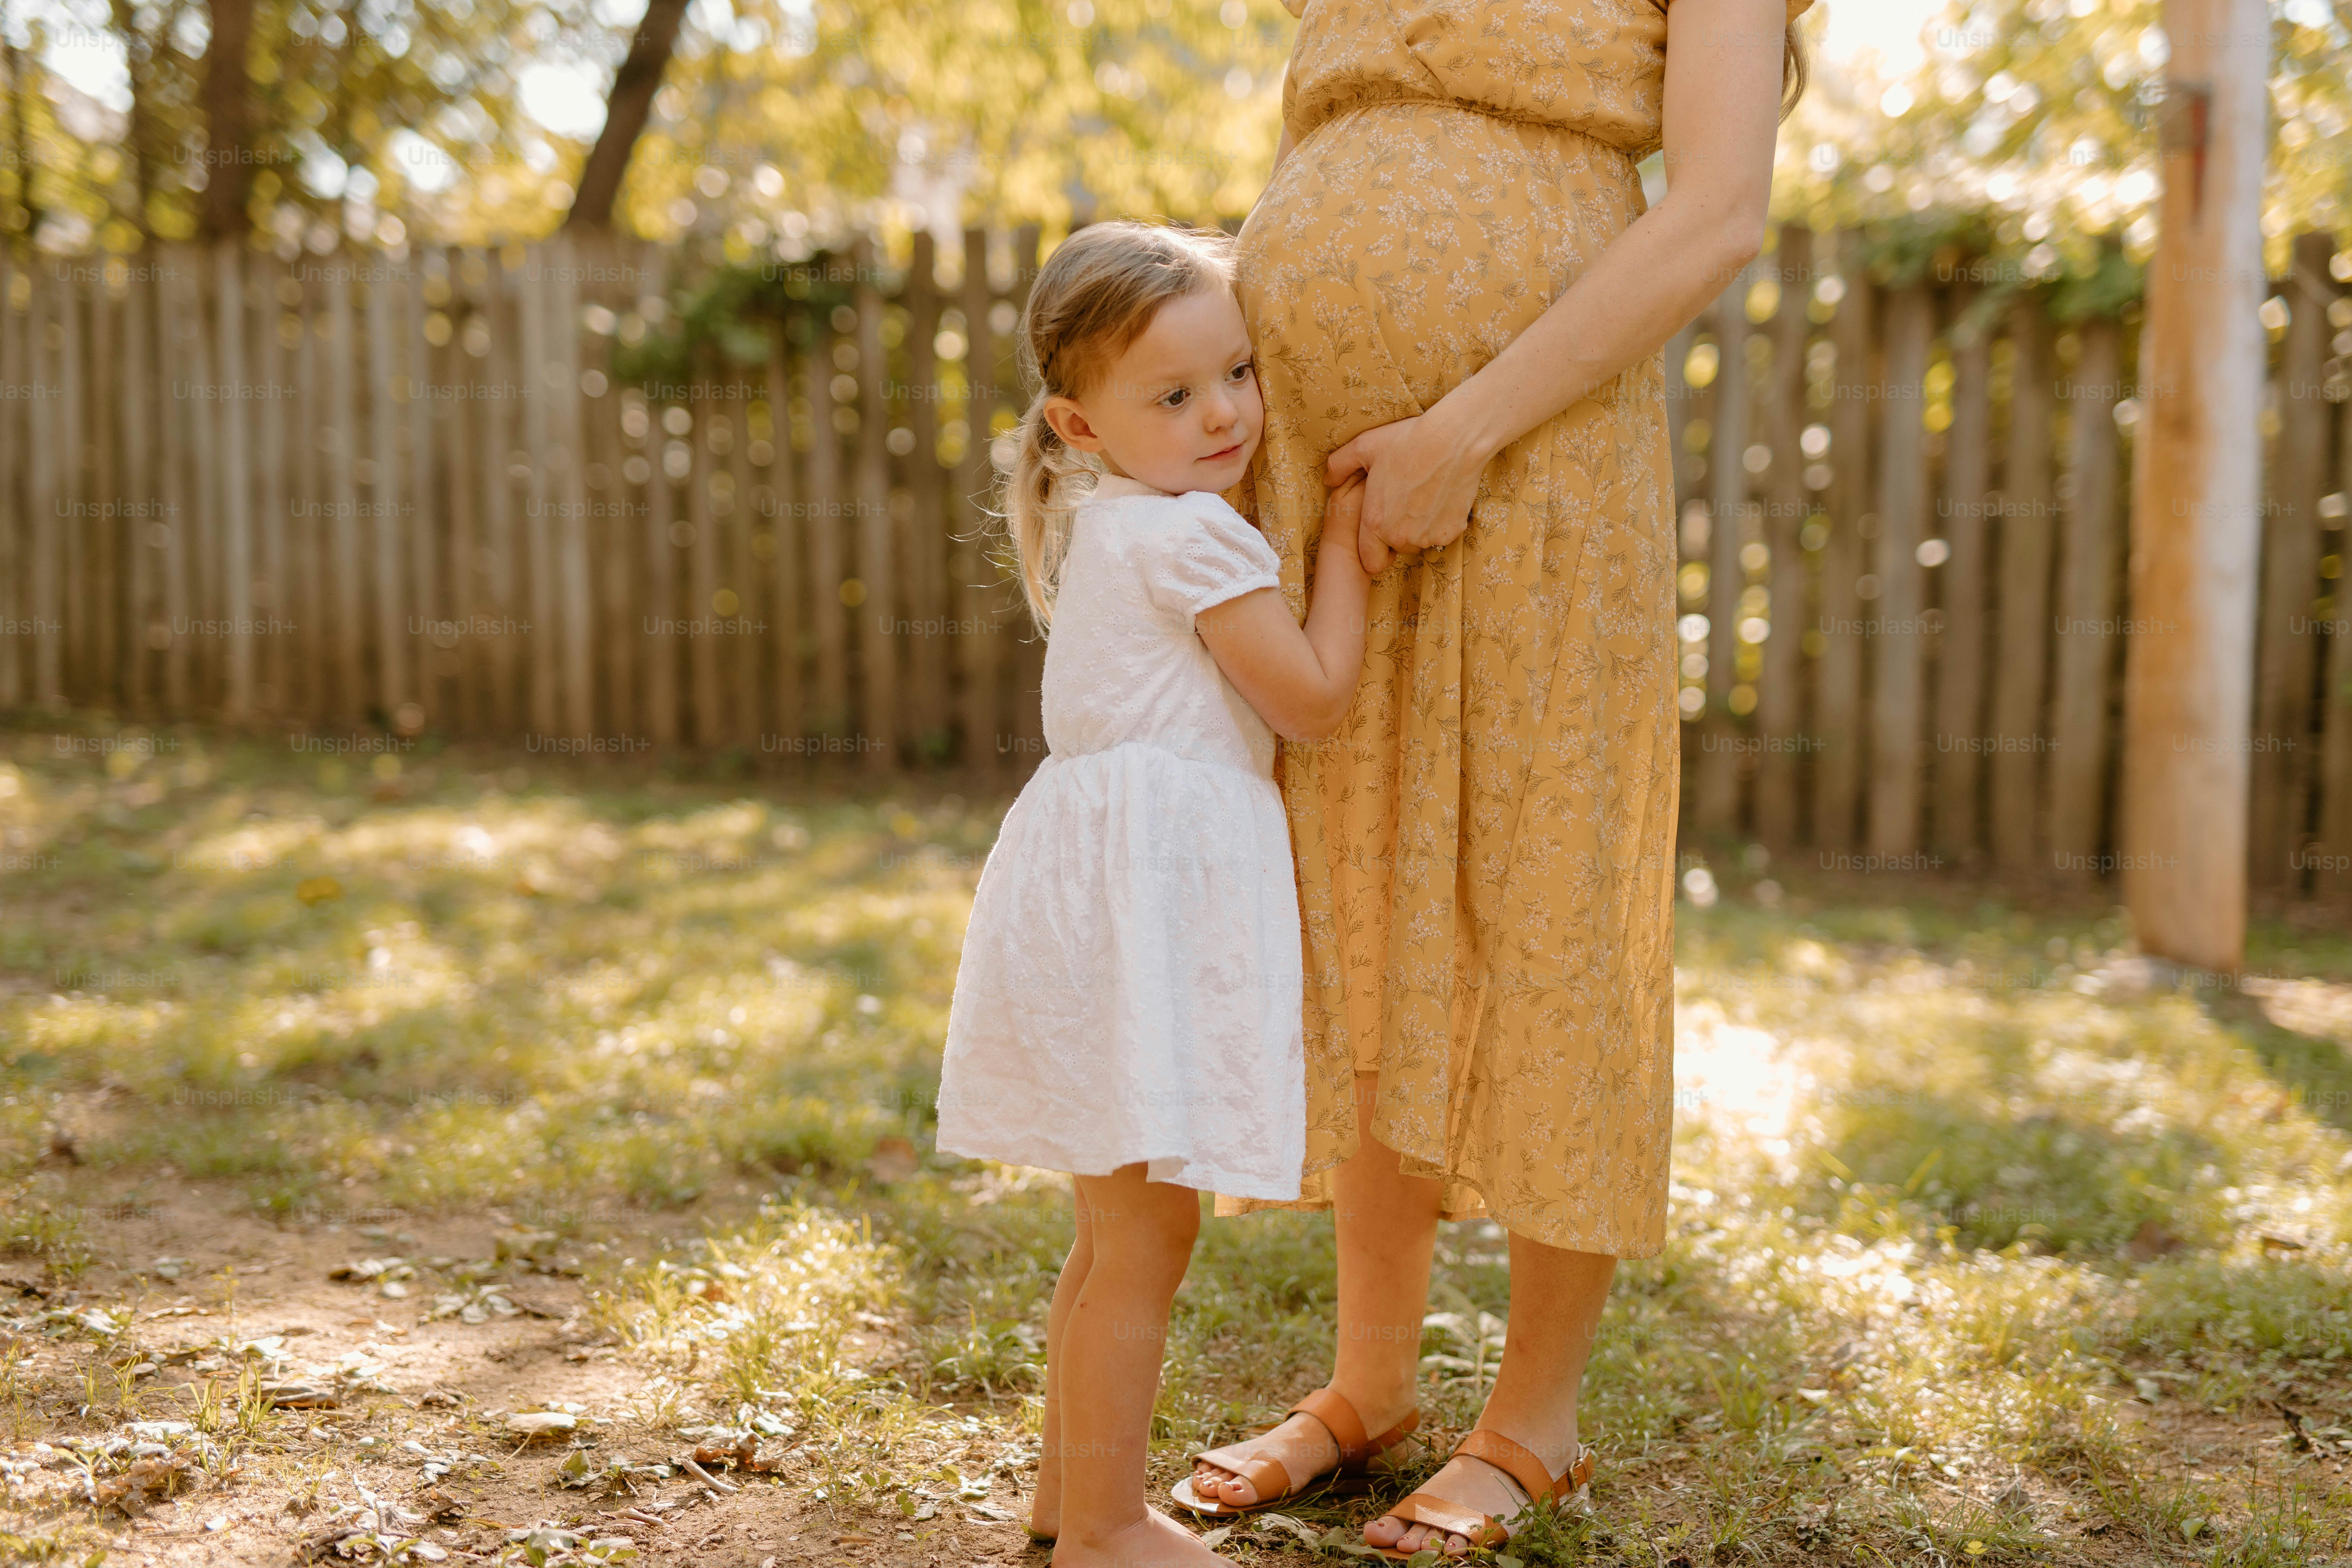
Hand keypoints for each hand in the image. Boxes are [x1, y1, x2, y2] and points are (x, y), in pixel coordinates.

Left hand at [1325, 404, 1491, 574]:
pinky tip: (1439, 496)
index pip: (1370, 561)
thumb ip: (1339, 465)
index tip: (1380, 531)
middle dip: (1397, 532)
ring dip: (1418, 527)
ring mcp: (1429, 536)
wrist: (1454, 438)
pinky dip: (1439, 521)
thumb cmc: (1407, 441)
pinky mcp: (1452, 531)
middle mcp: (1401, 536)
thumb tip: (1329, 480)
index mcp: (1375, 522)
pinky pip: (1441, 534)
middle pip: (1396, 548)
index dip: (1374, 549)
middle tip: (1403, 501)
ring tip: (1422, 496)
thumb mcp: (1364, 447)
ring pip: (1419, 542)